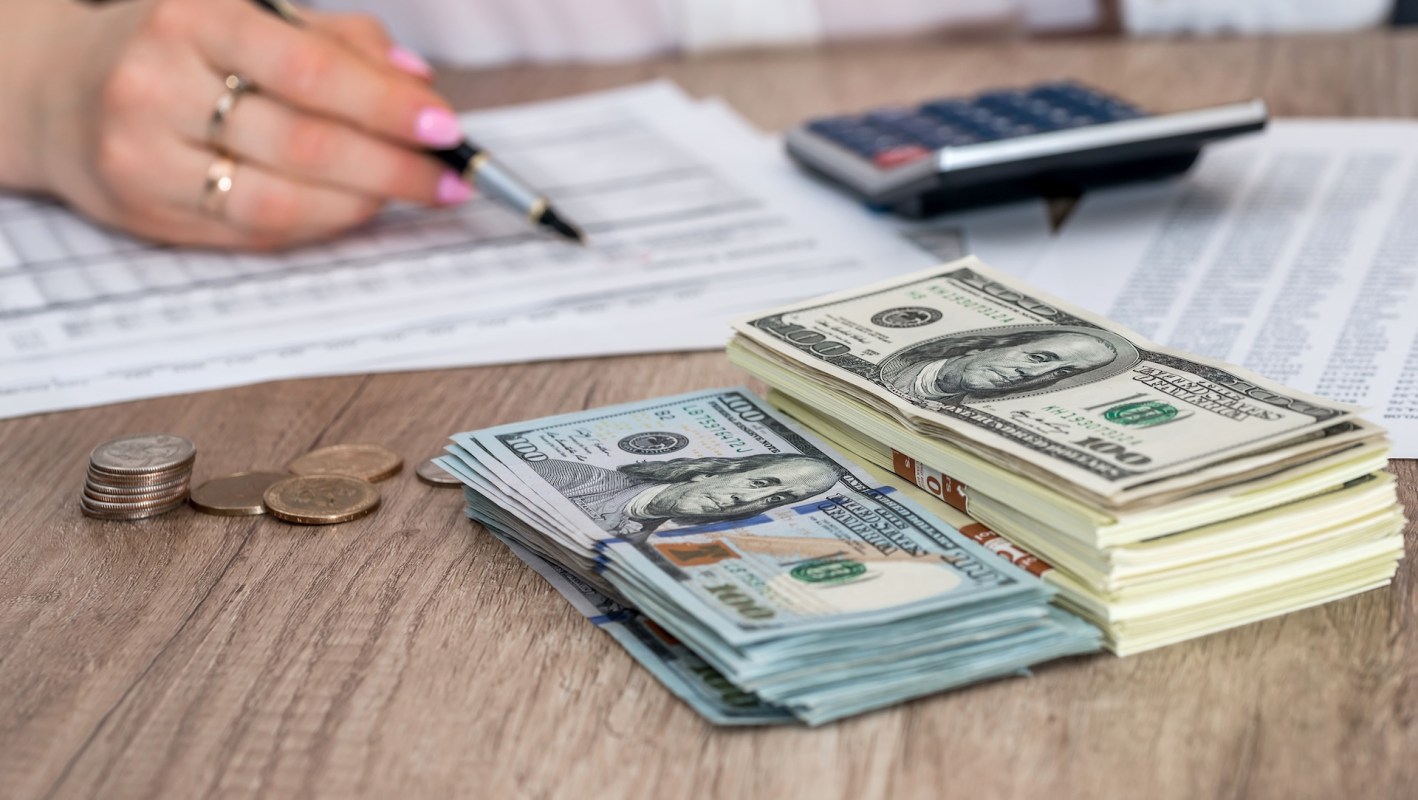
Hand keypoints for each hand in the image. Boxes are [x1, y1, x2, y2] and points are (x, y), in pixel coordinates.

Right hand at [8, 0, 470, 249]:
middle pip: (304, 144)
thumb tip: (417, 81)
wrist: (59, 92)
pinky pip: (255, 233)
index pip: (310, 70)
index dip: (387, 105)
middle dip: (393, 166)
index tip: (445, 127)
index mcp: (192, 18)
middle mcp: (159, 86)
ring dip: (364, 202)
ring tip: (410, 192)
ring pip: (281, 202)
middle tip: (448, 176)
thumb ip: (336, 42)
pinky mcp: (149, 215)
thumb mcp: (247, 17)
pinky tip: (355, 209)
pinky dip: (320, 224)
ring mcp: (145, 158)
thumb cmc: (177, 49)